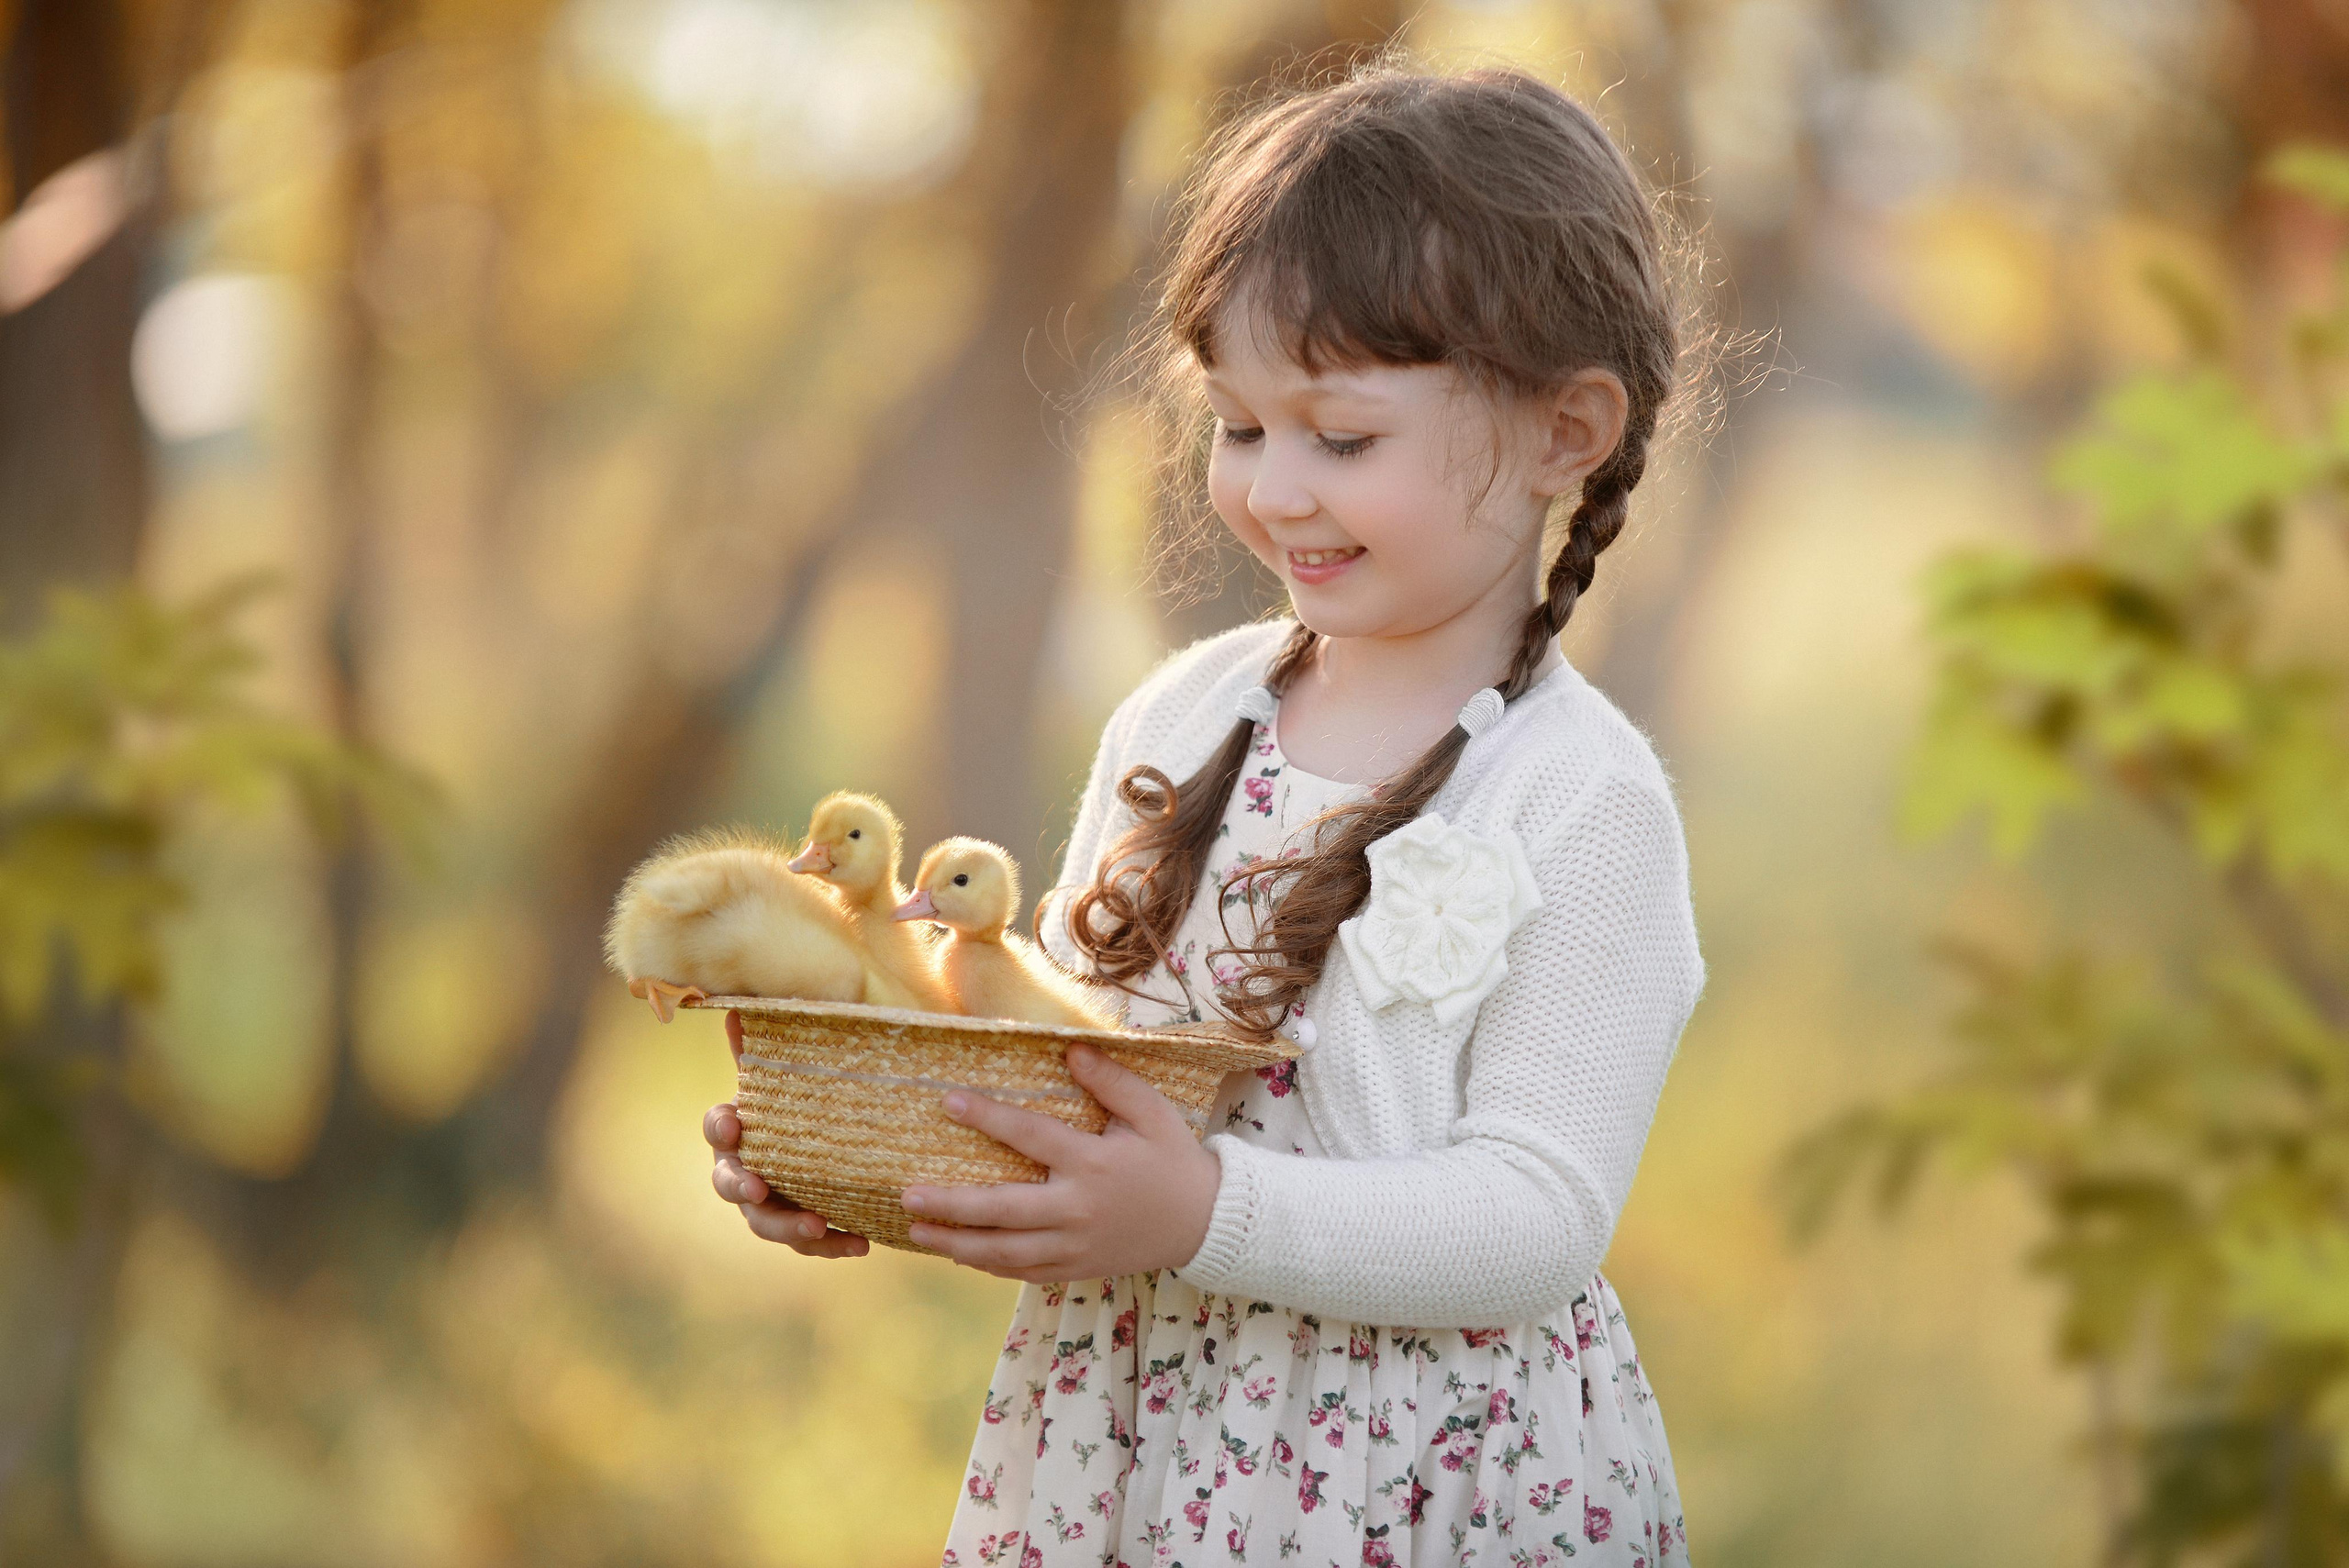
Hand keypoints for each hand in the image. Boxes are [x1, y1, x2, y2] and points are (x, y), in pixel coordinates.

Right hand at [703, 1007, 870, 1258]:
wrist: (821, 1145)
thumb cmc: (794, 1105)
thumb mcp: (784, 1077)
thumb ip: (762, 1049)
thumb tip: (737, 1007)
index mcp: (737, 1132)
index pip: (717, 1127)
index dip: (721, 1126)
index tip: (734, 1123)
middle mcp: (743, 1171)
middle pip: (729, 1184)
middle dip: (741, 1186)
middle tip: (758, 1188)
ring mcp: (768, 1205)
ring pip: (766, 1223)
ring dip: (789, 1227)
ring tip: (816, 1227)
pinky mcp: (799, 1227)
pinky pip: (810, 1242)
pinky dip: (833, 1244)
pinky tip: (861, 1242)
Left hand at [898, 1041, 1221, 1282]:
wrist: (1205, 1223)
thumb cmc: (1174, 1160)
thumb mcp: (1152, 1113)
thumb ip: (1112, 1081)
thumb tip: (1069, 1051)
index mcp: (1093, 1164)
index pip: (1031, 1136)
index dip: (988, 1118)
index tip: (948, 1101)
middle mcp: (1077, 1209)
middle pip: (1002, 1210)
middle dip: (951, 1204)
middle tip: (907, 1195)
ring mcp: (1075, 1245)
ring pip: (1005, 1251)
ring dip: (957, 1242)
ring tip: (917, 1230)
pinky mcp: (1077, 1268)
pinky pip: (1023, 1272)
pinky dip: (988, 1266)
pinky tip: (960, 1254)